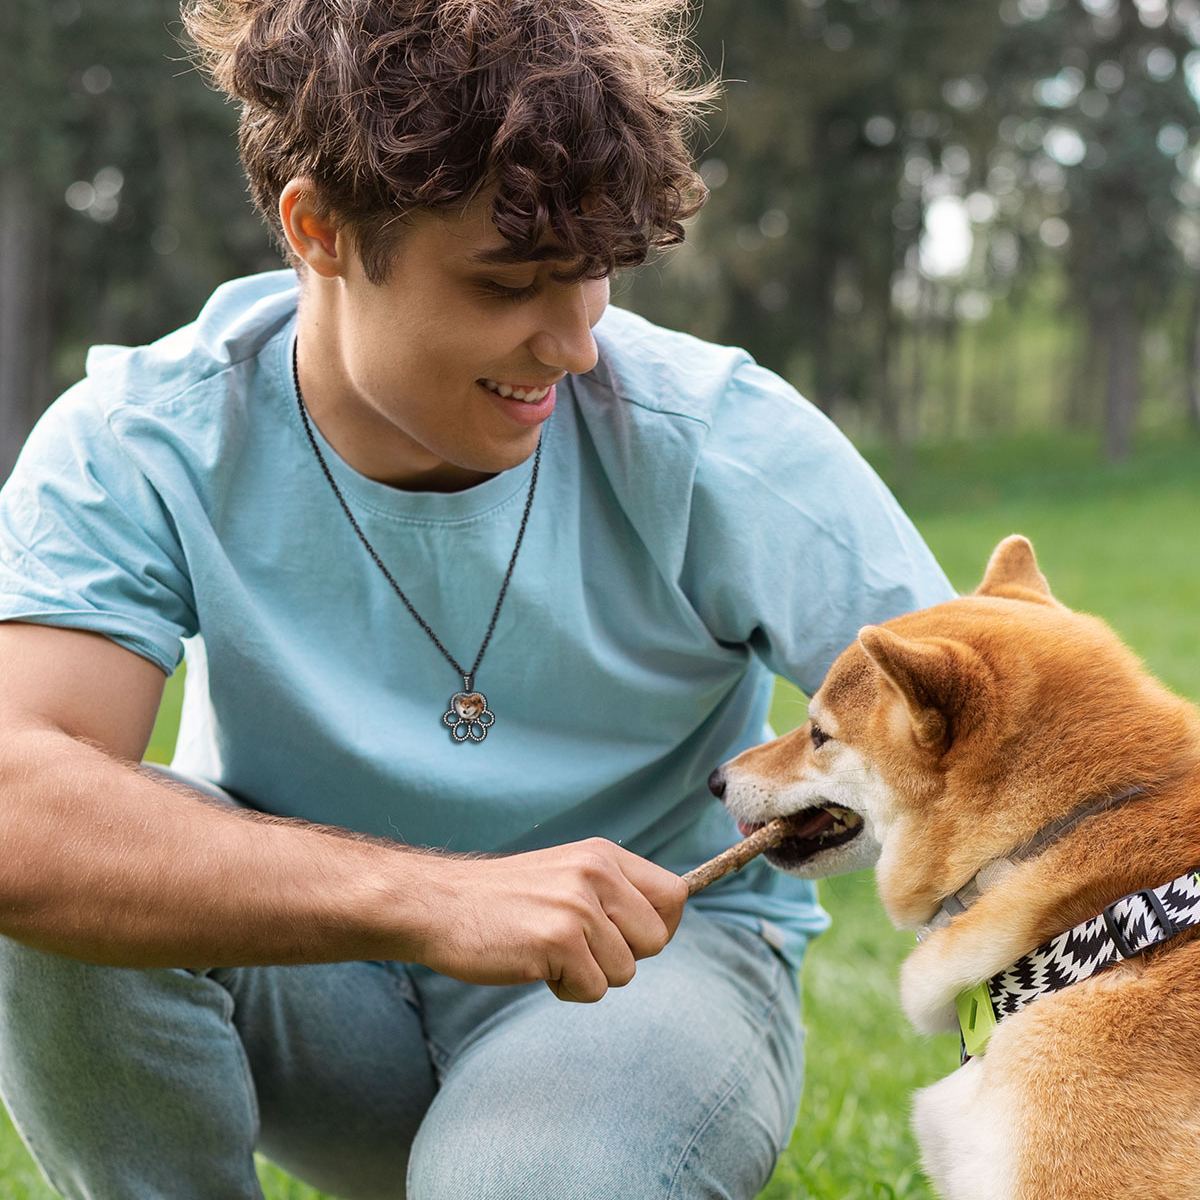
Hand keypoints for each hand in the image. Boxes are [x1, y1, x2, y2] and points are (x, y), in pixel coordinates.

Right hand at [410, 838, 687, 1001]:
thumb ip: (612, 893)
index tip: (631, 940)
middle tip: (579, 949)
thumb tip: (662, 928)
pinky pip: (592, 990)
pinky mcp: (558, 941)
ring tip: (549, 953)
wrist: (439, 905)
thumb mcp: (566, 875)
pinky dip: (566, 990)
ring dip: (589, 975)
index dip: (661, 926)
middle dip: (623, 957)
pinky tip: (535, 965)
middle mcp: (597, 873)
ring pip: (624, 971)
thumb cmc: (504, 901)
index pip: (674, 894)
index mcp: (603, 855)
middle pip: (656, 939)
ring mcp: (578, 906)